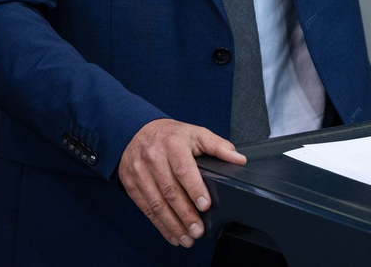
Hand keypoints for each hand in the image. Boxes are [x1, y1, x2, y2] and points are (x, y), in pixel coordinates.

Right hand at [118, 118, 245, 247]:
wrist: (136, 132)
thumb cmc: (171, 136)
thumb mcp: (196, 134)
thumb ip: (218, 146)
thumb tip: (239, 160)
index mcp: (173, 144)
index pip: (184, 170)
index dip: (195, 189)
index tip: (205, 205)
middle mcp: (154, 158)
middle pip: (170, 191)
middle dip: (185, 214)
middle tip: (198, 231)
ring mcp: (140, 173)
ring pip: (156, 204)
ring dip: (172, 225)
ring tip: (187, 239)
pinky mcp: (132, 185)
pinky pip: (146, 209)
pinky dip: (159, 225)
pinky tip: (172, 234)